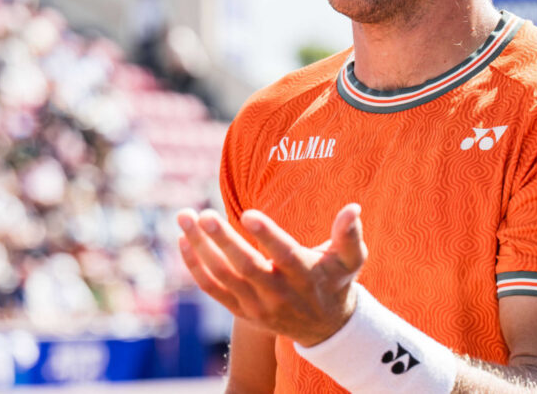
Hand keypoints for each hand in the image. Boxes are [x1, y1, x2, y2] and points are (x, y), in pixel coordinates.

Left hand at [176, 203, 366, 346]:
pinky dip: (195, 267)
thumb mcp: (349, 261)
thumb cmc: (336, 282)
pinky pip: (213, 289)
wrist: (325, 329)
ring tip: (184, 217)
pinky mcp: (242, 311)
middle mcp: (279, 294)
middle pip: (247, 267)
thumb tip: (353, 208)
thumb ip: (349, 235)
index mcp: (306, 277)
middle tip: (204, 214)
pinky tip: (183, 240)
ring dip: (201, 248)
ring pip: (223, 277)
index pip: (284, 256)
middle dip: (223, 240)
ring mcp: (257, 305)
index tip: (248, 214)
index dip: (267, 236)